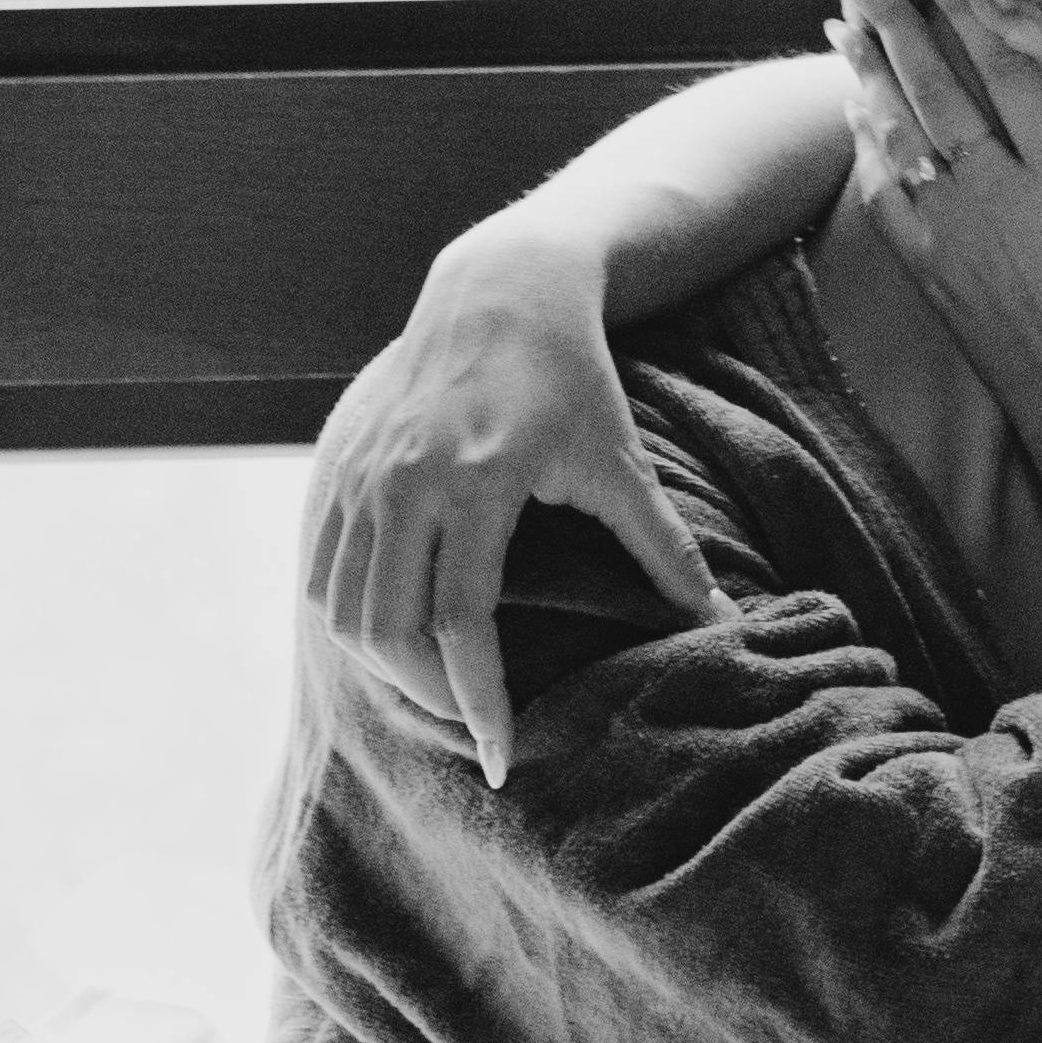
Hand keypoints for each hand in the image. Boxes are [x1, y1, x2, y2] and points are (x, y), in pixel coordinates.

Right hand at [301, 231, 708, 786]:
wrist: (501, 290)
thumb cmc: (573, 378)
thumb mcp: (619, 459)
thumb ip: (662, 545)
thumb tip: (719, 618)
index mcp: (480, 480)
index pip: (464, 620)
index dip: (481, 699)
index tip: (503, 753)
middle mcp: (408, 479)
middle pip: (391, 629)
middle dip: (430, 695)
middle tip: (475, 719)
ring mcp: (364, 472)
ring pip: (344, 609)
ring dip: (386, 665)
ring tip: (438, 684)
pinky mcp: (339, 466)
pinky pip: (322, 572)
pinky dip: (350, 620)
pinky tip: (394, 637)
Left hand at [851, 0, 1041, 537]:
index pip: (1006, 69)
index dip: (965, 6)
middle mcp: (1002, 198)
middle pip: (937, 91)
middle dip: (894, 24)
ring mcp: (961, 238)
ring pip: (901, 139)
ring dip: (868, 76)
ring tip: (839, 23)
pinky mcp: (936, 276)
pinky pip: (887, 202)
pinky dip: (868, 154)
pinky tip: (856, 118)